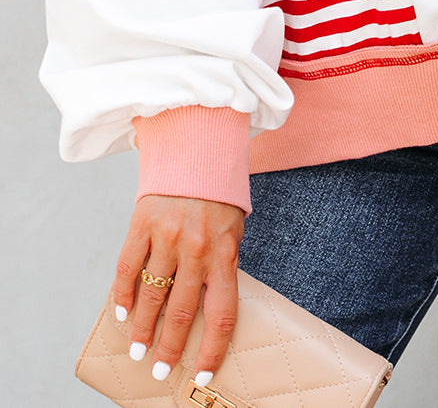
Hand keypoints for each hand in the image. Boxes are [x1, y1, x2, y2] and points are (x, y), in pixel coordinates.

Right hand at [113, 194, 244, 386]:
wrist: (198, 147)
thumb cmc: (218, 196)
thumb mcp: (231, 230)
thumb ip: (220, 266)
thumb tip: (208, 311)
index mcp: (225, 252)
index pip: (223, 313)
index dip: (212, 348)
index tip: (201, 373)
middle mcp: (197, 247)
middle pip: (183, 311)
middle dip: (169, 346)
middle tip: (160, 367)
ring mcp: (168, 235)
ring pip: (152, 294)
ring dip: (143, 328)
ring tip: (138, 350)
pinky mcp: (143, 222)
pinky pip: (128, 267)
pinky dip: (123, 294)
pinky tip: (122, 314)